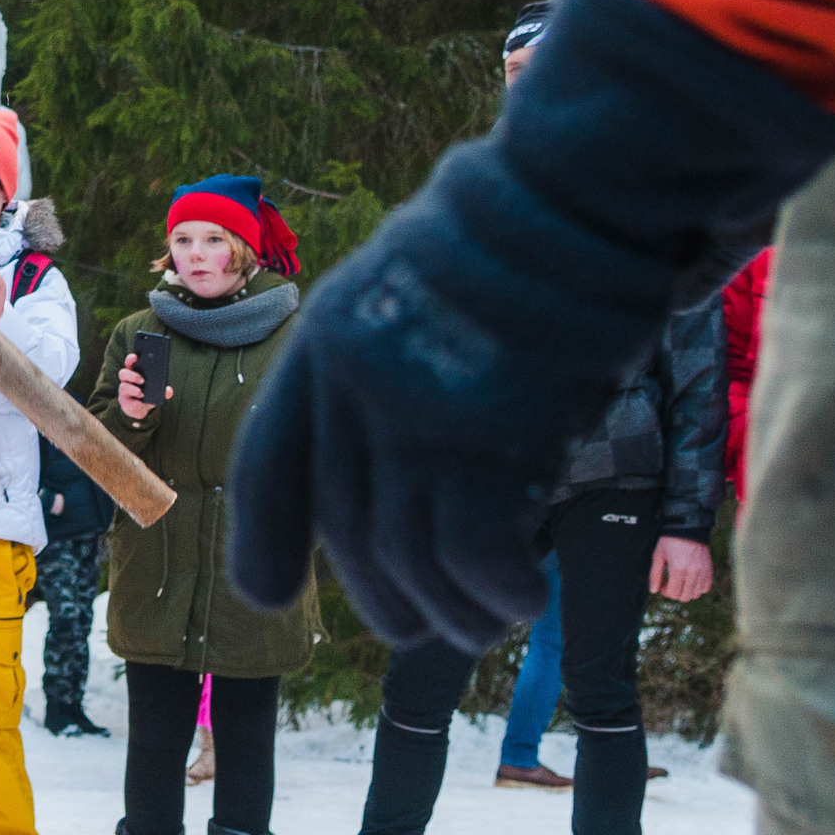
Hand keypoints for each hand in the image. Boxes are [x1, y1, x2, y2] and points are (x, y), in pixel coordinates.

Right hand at [116, 361, 165, 420]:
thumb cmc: (147, 394)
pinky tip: (140, 402)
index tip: (136, 357)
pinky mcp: (124, 401)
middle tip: (143, 380)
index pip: (129, 362)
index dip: (131, 359)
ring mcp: (124, 390)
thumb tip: (168, 391)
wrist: (140, 408)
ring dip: (133, 389)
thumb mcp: (156, 391)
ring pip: (123, 386)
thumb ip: (163, 390)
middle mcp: (126, 380)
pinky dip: (135, 402)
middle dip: (133, 376)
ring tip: (142, 393)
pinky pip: (127, 401)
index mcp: (133, 372)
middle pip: (123, 373)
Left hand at [226, 0, 834, 653]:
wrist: (571, 207)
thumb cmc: (511, 248)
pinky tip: (519, 598)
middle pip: (345, 526)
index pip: (269, 463)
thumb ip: (390, 374)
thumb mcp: (410, 295)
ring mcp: (415, 417)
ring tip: (487, 620)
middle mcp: (351, 388)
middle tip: (420, 626)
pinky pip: (471, 555)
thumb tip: (402, 476)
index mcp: (322, 347)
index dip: (262, 539)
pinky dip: (495, 592)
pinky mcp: (485, 444)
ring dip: (448, 608)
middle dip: (380, 595)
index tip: (267, 598)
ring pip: (405, 555)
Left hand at [650, 536, 713, 601]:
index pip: (674, 593)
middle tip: (670, 584)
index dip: (666, 592)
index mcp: (678, 569)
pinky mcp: (709, 569)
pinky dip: (698, 587)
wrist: (687, 528)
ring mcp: (703, 572)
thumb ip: (655, 575)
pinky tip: (690, 580)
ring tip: (680, 581)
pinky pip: (706, 587)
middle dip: (675, 593)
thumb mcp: (658, 556)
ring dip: (687, 591)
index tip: (663, 585)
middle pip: (685, 597)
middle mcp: (693, 572)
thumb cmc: (670, 541)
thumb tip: (654, 590)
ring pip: (696, 594)